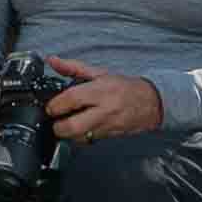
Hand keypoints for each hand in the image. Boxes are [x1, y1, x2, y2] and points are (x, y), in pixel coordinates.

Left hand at [48, 71, 168, 143]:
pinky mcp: (109, 136)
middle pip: (72, 126)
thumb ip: (73, 68)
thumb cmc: (125, 87)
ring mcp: (106, 125)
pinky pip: (88, 140)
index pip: (72, 99)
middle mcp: (104, 110)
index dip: (55, 105)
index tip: (50, 107)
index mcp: (100, 91)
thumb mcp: (99, 73)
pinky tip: (79, 128)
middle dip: (58, 127)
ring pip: (79, 137)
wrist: (150, 103)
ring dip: (67, 134)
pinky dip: (80, 136)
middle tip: (55, 120)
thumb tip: (53, 61)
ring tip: (66, 124)